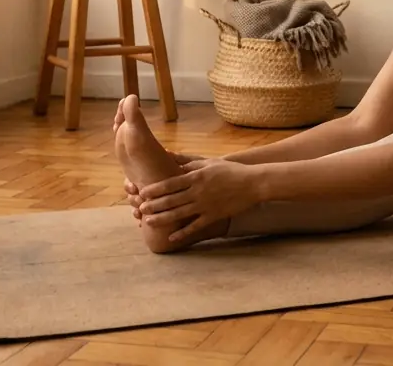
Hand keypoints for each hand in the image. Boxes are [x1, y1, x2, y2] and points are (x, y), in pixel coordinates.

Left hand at [136, 159, 260, 241]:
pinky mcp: (213, 216)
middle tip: (139, 209)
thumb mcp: (208, 162)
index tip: (141, 192)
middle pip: (170, 200)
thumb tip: (168, 154)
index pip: (170, 183)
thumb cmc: (230, 171)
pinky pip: (195, 227)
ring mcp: (205, 205)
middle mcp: (198, 192)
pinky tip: (171, 238)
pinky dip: (182, 233)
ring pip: (179, 214)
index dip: (154, 189)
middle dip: (153, 205)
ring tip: (148, 222)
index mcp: (195, 177)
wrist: (253, 183)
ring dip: (162, 219)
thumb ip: (187, 161)